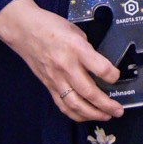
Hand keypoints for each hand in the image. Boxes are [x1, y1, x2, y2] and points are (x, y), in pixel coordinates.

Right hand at [0, 0, 122, 121]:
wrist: (23, 30)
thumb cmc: (51, 27)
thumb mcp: (76, 32)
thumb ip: (88, 50)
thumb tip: (100, 66)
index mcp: (76, 48)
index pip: (100, 68)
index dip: (113, 76)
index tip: (117, 77)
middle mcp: (66, 66)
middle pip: (89, 92)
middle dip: (106, 105)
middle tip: (119, 110)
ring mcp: (55, 78)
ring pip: (75, 104)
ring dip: (93, 114)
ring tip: (107, 116)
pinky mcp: (48, 86)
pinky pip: (63, 105)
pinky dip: (76, 114)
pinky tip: (87, 116)